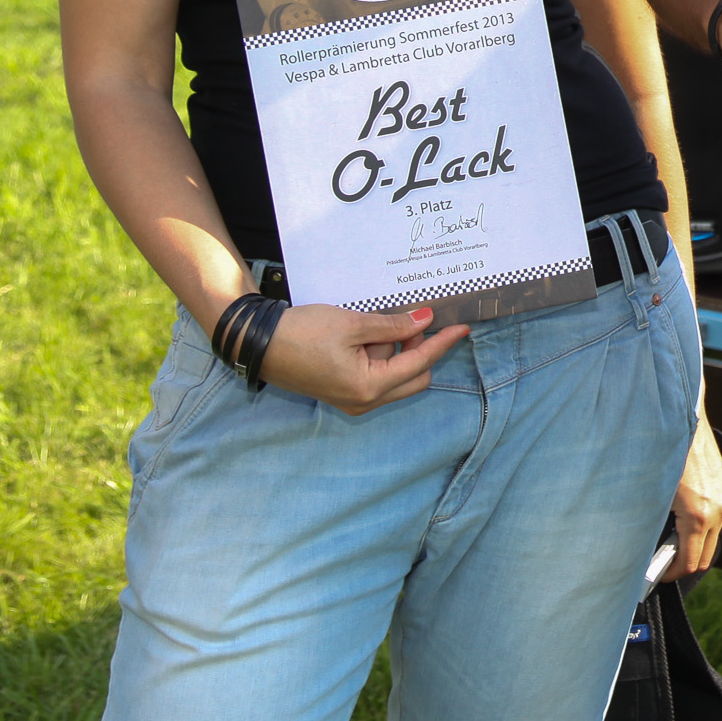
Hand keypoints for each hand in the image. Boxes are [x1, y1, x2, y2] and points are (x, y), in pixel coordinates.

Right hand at [253, 303, 468, 414]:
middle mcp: (364, 401)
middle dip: (416, 349)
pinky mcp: (342, 392)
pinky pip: (376, 376)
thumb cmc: (302, 333)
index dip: (442, 344)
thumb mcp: (353, 324)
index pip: (419, 364)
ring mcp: (352, 400)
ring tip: (370, 326)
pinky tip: (367, 335)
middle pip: (413, 377)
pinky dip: (380, 357)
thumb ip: (393, 326)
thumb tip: (425, 321)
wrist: (258, 344)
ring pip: (395, 376)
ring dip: (394, 351)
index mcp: (369, 386)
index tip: (463, 328)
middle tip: (408, 320)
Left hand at [660, 425, 721, 580]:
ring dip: (695, 544)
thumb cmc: (660, 456)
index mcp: (698, 516)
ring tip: (672, 538)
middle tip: (665, 562)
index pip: (691, 562)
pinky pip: (718, 518)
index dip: (673, 573)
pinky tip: (684, 517)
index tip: (659, 574)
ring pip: (714, 537)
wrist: (685, 419)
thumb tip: (650, 549)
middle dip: (685, 564)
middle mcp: (718, 509)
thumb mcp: (653, 496)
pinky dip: (703, 526)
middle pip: (707, 557)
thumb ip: (655, 527)